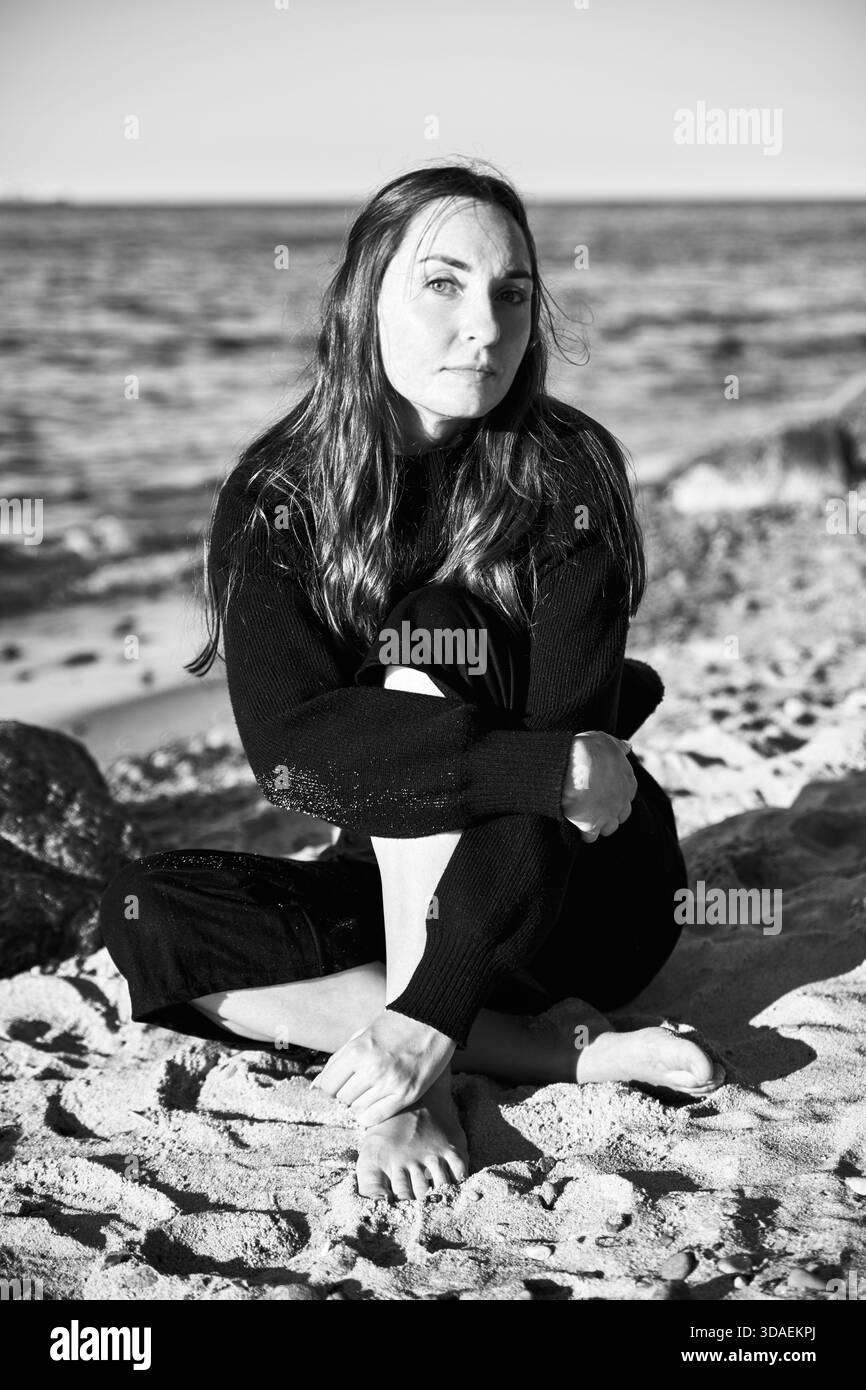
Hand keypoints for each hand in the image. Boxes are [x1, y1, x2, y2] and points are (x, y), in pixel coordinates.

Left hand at [310, 1008, 455, 1127]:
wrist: (431, 1019)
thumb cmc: (393, 1026)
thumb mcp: (361, 1036)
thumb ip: (337, 1061)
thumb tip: (314, 1088)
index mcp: (357, 1051)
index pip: (328, 1086)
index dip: (332, 1085)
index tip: (343, 1080)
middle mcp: (371, 1069)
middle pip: (342, 1099)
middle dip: (347, 1092)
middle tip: (360, 1081)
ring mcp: (390, 1083)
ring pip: (357, 1109)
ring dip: (361, 1101)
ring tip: (373, 1086)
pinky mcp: (407, 1094)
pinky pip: (376, 1117)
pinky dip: (371, 1114)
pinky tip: (378, 1100)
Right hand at [562, 730, 637, 842]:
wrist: (572, 764)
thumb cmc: (588, 749)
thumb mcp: (606, 740)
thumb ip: (617, 746)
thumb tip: (627, 746)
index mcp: (628, 782)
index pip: (627, 795)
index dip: (614, 794)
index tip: (601, 790)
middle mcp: (622, 801)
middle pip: (621, 814)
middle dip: (609, 811)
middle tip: (593, 804)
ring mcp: (608, 815)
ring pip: (608, 828)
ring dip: (598, 824)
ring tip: (584, 816)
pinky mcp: (591, 826)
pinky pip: (590, 837)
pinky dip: (583, 833)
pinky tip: (574, 824)